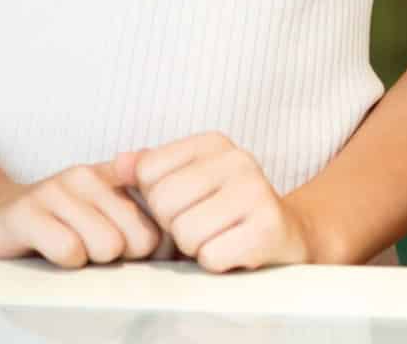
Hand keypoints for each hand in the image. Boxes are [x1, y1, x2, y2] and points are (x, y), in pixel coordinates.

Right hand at [0, 163, 162, 267]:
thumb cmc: (56, 226)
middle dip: (120, 257)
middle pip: (139, 239)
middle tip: (90, 250)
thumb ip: (146, 224)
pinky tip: (48, 251)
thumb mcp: (104, 218)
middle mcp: (86, 175)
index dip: (151, 250)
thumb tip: (184, 245)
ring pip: (106, 246)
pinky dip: (63, 262)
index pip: (161, 219)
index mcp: (112, 175)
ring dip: (88, 260)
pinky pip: (69, 251)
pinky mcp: (27, 212)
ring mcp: (55, 190)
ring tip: (68, 247)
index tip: (130, 252)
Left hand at [125, 133, 313, 273]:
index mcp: (213, 143)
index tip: (186, 203)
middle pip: (164, 202)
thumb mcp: (188, 182)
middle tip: (203, 226)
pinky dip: (216, 263)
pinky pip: (210, 257)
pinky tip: (235, 252)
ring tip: (219, 238)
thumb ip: (150, 170)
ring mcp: (257, 192)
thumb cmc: (225, 212)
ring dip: (196, 248)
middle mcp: (238, 159)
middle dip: (175, 226)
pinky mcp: (268, 229)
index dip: (157, 200)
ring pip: (185, 233)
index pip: (148, 171)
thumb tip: (119, 163)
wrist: (287, 238)